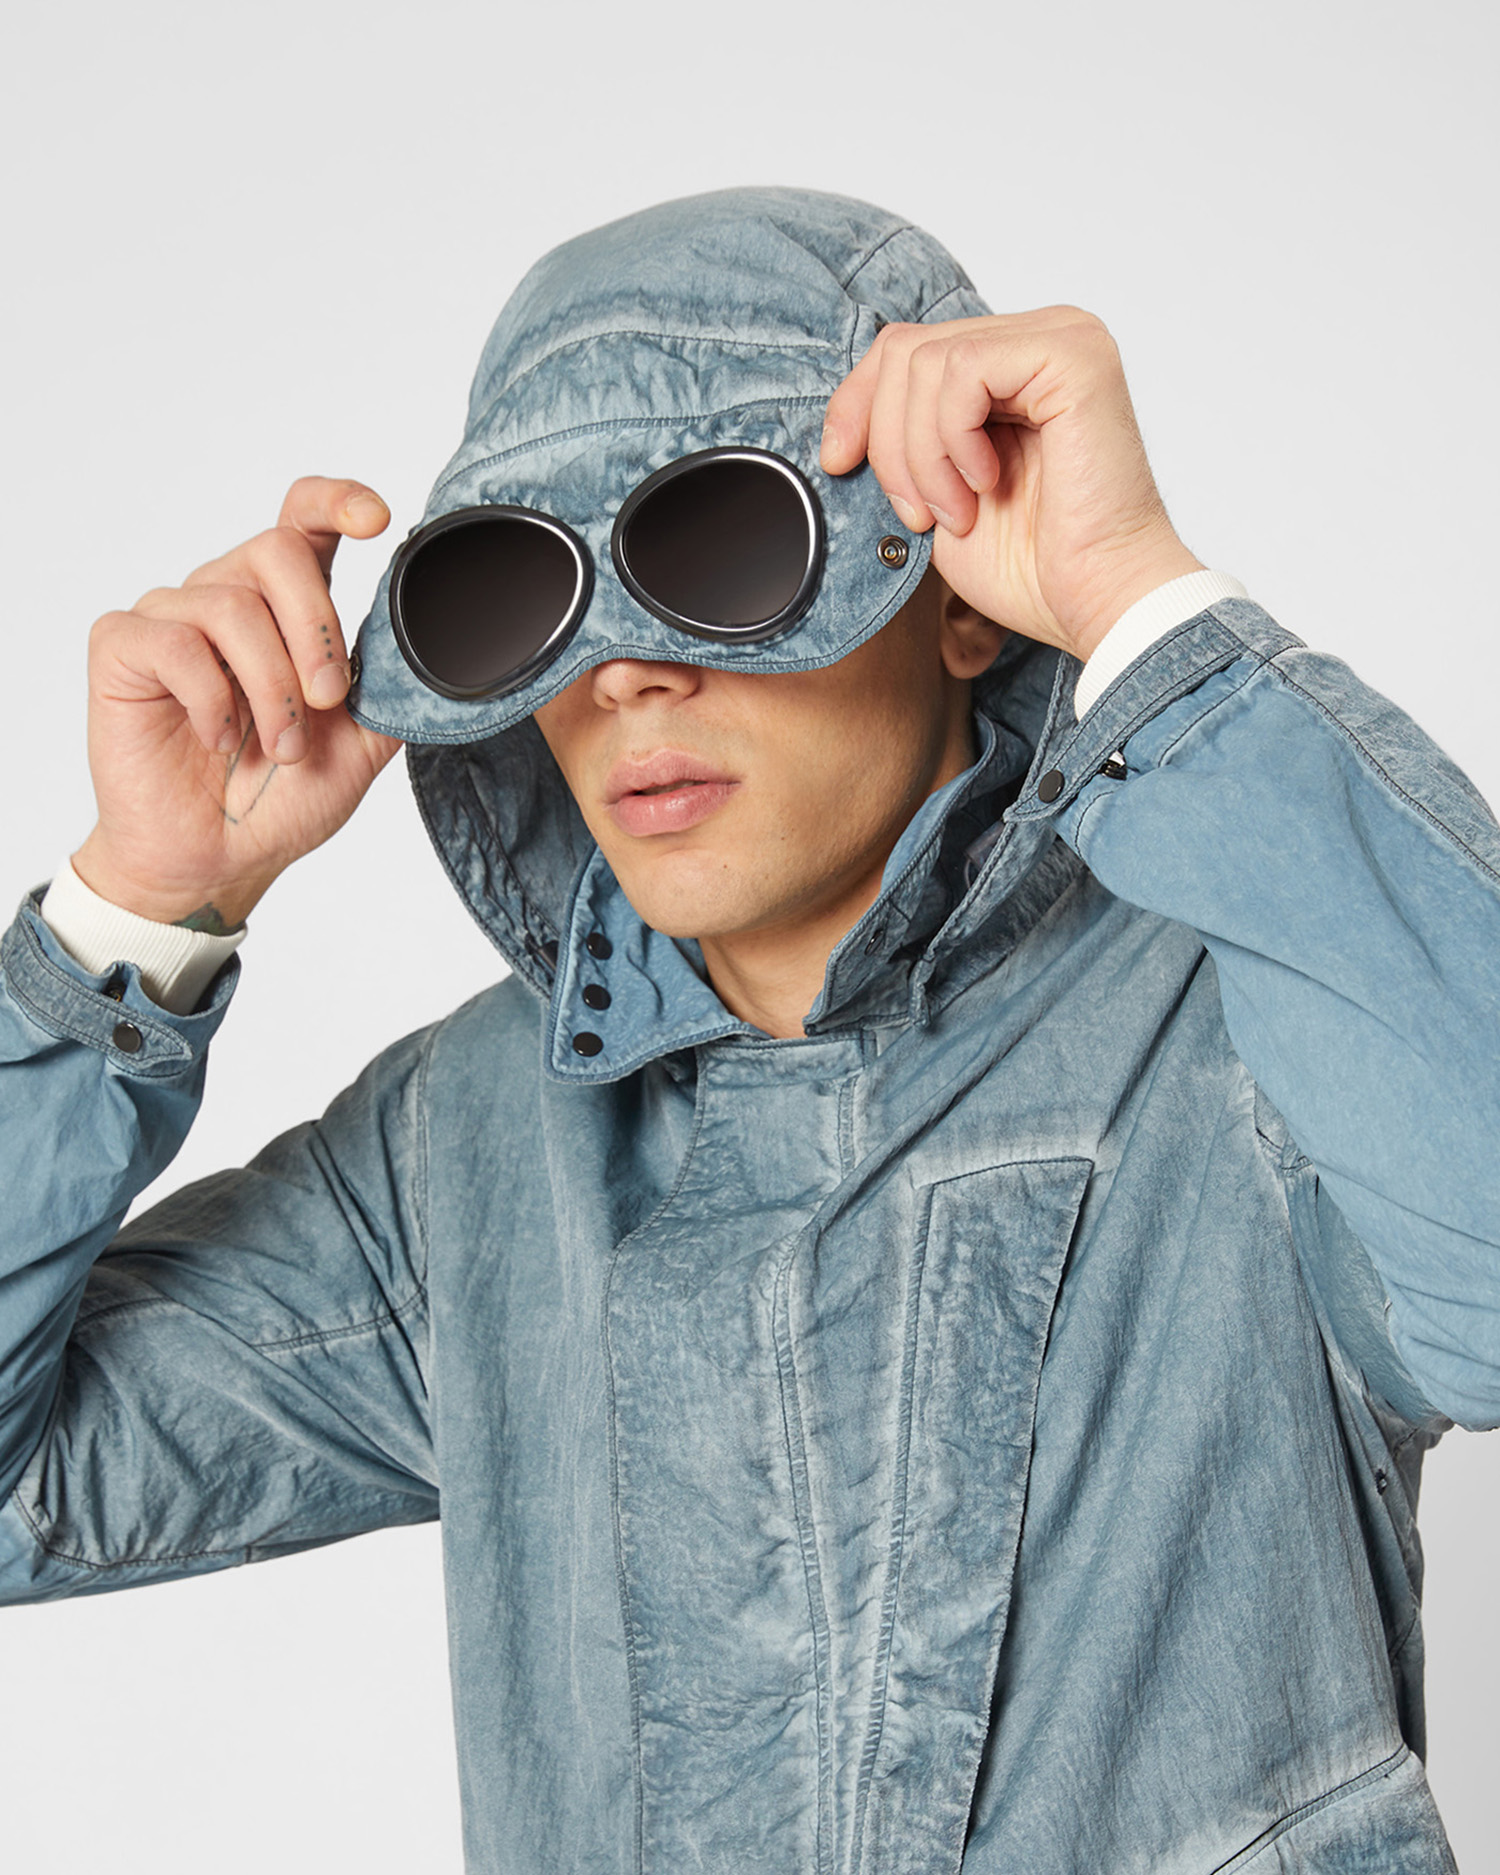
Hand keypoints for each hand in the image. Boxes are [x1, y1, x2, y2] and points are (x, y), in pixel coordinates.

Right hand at [72, 476, 402, 930]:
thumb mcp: (363, 744)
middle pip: (277, 551)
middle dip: (317, 630)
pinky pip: (175, 643)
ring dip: (272, 688)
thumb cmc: (282, 796)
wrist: (218, 858)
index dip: (338, 501)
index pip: (304, 518)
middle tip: (329, 701)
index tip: (377, 520)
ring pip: (231, 604)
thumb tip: (442, 643)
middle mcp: (227, 594)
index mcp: (287, 605)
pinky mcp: (123, 647)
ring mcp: (171, 616)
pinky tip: (218, 738)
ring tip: (281, 747)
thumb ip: (396, 687)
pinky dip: (212, 699)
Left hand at [820, 308, 1203, 663]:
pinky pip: (964, 369)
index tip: (839, 466)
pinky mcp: (1073, 355)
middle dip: (887, 442)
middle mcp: (1040, 339)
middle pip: (905, 349)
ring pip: (926, 362)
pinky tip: (984, 485)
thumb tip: (840, 424)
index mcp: (1011, 367)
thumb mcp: (936, 495)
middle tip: (918, 514)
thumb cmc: (1032, 567)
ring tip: (957, 512)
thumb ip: (902, 443)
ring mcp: (1061, 338)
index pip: (904, 349)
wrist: (1097, 602)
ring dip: (921, 455)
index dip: (856, 406)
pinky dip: (953, 439)